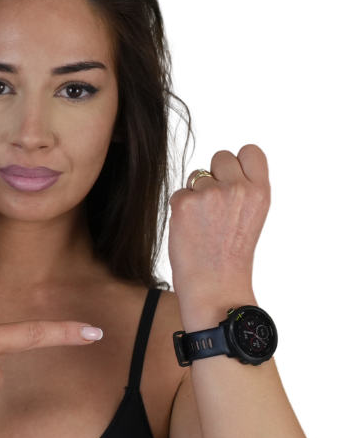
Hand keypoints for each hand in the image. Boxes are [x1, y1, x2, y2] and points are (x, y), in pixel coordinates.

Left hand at [167, 143, 272, 305]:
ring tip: (202, 222)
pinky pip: (177, 192)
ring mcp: (209, 194)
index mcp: (261, 192)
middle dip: (214, 175)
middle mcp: (237, 189)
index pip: (251, 150)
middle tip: (213, 205)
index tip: (232, 177)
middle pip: (220, 156)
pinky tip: (188, 228)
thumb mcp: (253, 218)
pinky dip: (179, 208)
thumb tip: (222, 170)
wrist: (216, 287)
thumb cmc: (232, 257)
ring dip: (195, 192)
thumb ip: (243, 190)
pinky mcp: (183, 203)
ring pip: (195, 174)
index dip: (238, 162)